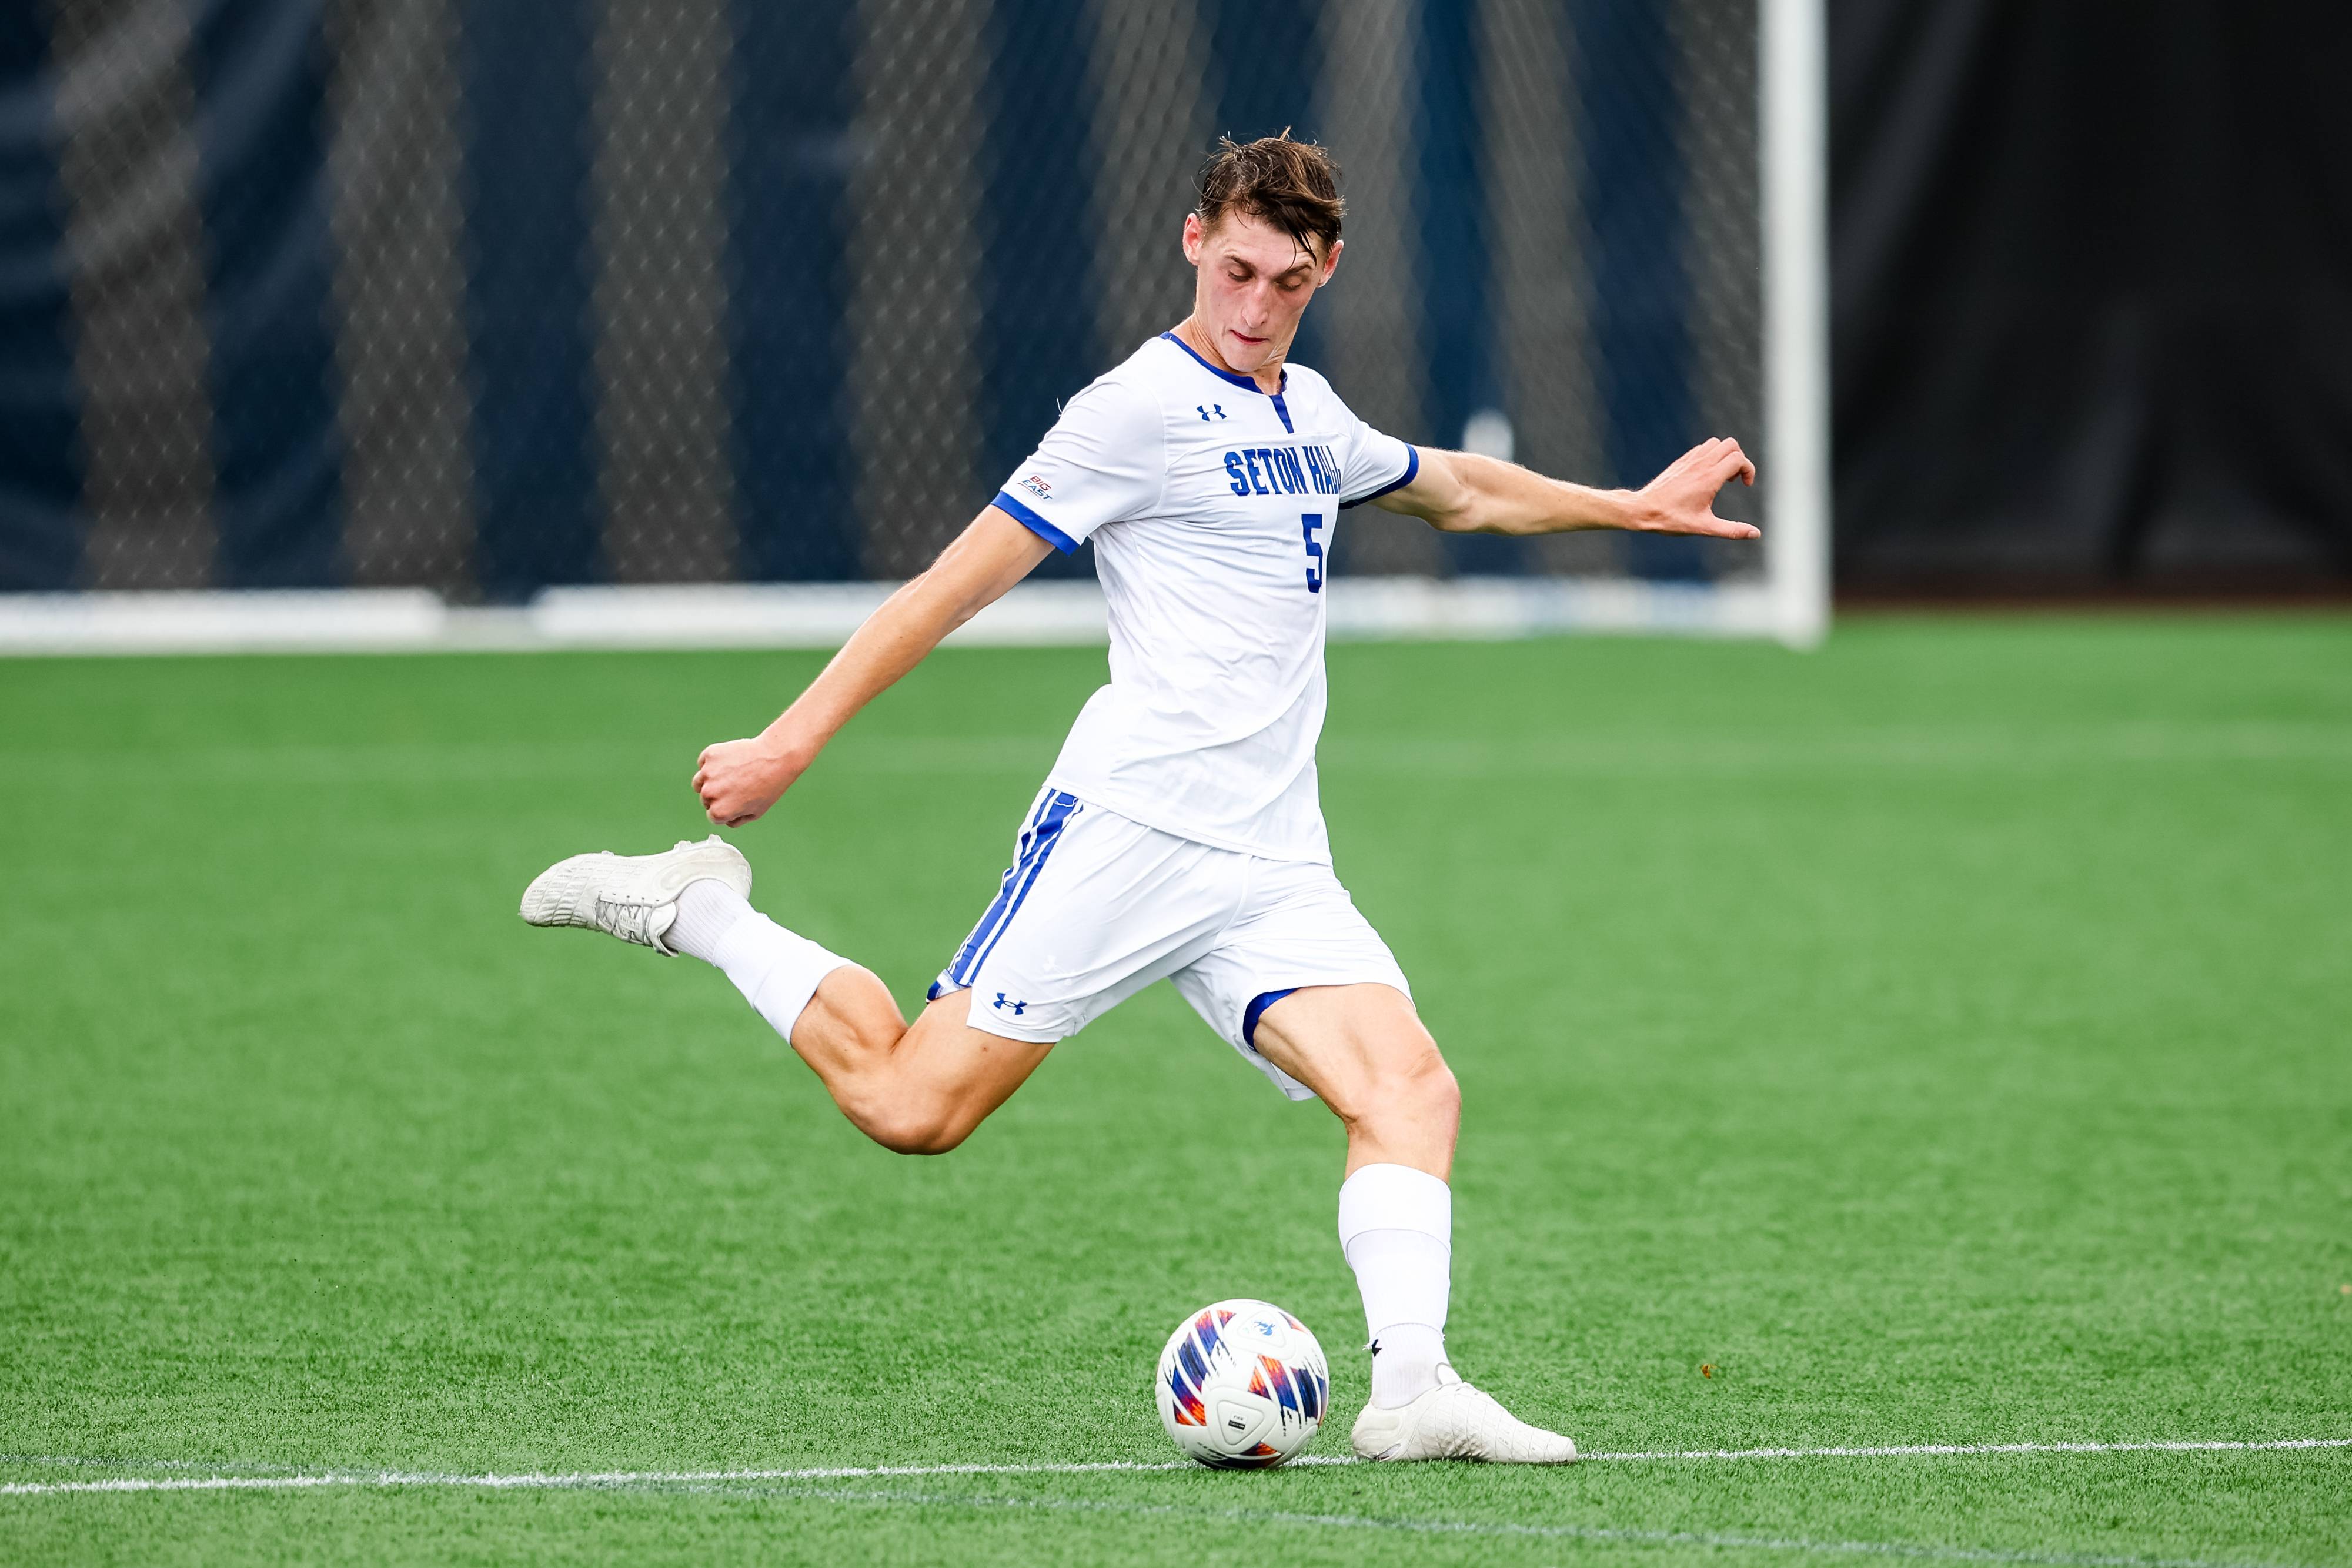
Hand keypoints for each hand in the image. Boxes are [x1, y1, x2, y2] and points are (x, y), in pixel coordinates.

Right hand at [693, 737, 804, 826]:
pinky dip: (713, 763)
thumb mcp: (756, 813)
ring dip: (710, 780)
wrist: (775, 757)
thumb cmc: (769, 785)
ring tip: (732, 775)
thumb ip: (736, 820)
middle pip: (706, 799)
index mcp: (720, 811)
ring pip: (700, 782)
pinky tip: (730, 762)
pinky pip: (704, 763)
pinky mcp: (709, 755)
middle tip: (738, 786)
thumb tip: (725, 820)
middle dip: (719, 795)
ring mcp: (708, 773)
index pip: (713, 816)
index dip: (726, 809)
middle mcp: (709, 794)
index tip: (737, 800)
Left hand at [1629, 438, 1759, 537]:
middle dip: (1739, 459)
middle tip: (1734, 479)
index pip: (1738, 458)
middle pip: (1731, 445)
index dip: (1748, 470)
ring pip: (1716, 443)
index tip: (1745, 485)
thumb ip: (1732, 530)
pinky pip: (1702, 448)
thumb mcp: (1705, 527)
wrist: (1643, 510)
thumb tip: (1756, 534)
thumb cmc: (1672, 520)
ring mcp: (1689, 460)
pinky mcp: (1681, 461)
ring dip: (1725, 455)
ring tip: (1721, 476)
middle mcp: (1700, 464)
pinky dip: (1711, 455)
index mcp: (1709, 478)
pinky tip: (1706, 475)